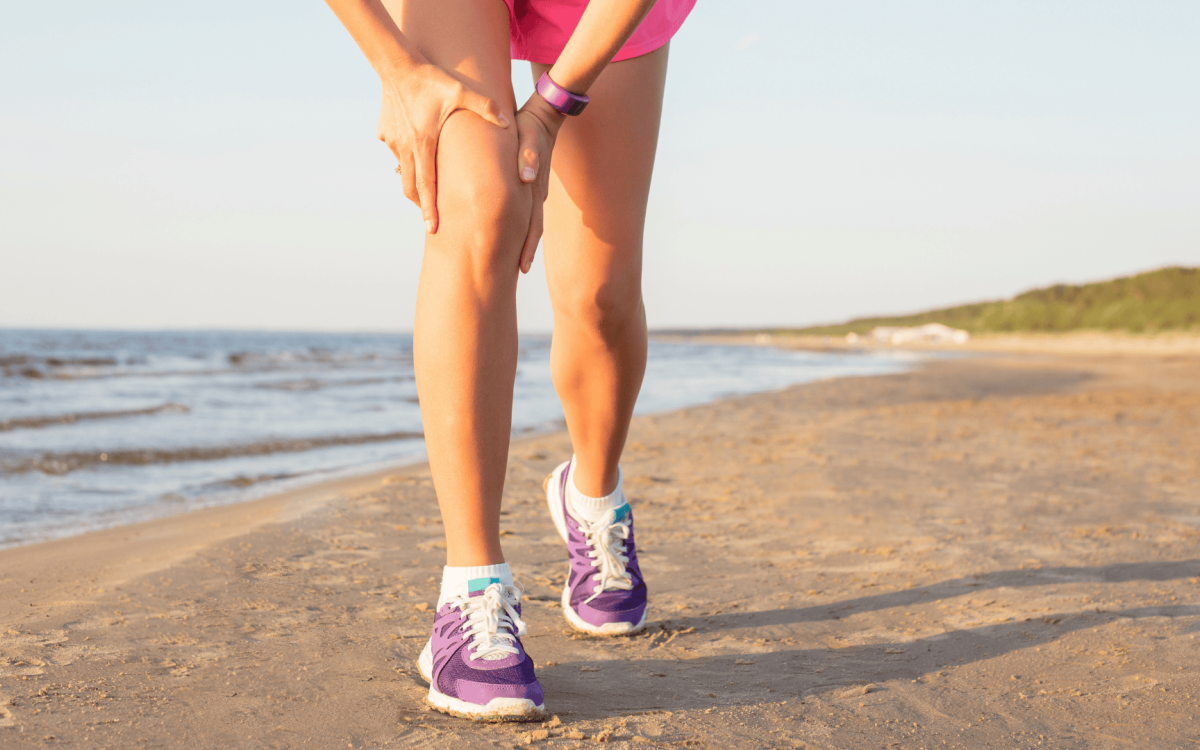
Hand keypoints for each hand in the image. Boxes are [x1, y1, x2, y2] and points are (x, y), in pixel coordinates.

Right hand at [378, 60, 508, 232]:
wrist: (396, 64)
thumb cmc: (431, 79)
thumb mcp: (461, 92)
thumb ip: (485, 108)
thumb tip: (507, 124)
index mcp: (424, 144)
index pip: (426, 186)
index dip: (429, 209)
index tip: (432, 228)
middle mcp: (405, 147)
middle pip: (411, 186)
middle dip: (421, 204)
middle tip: (431, 219)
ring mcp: (393, 141)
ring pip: (403, 169)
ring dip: (414, 182)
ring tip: (426, 191)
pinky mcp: (385, 132)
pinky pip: (396, 151)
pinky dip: (406, 158)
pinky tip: (416, 153)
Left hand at [515, 94, 564, 272]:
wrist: (546, 114)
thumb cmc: (530, 125)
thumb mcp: (527, 135)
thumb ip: (528, 155)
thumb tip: (526, 177)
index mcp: (534, 187)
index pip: (531, 224)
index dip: (526, 246)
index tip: (522, 267)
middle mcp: (537, 192)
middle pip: (533, 228)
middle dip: (527, 251)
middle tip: (521, 272)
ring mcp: (537, 189)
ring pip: (532, 220)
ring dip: (526, 240)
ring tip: (519, 260)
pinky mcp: (534, 183)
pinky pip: (528, 208)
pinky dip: (523, 223)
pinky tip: (517, 231)